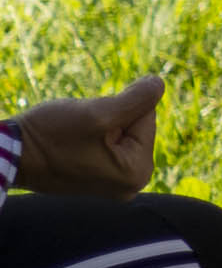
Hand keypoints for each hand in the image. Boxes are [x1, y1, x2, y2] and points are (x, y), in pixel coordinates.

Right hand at [0, 79, 150, 200]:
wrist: (9, 155)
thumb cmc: (50, 136)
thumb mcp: (98, 113)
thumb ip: (137, 99)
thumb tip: (159, 83)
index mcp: (138, 172)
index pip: (146, 116)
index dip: (118, 109)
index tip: (90, 125)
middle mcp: (132, 184)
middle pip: (135, 125)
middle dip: (109, 118)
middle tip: (78, 133)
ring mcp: (114, 182)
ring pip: (118, 130)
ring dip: (97, 124)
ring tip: (72, 139)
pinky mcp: (97, 176)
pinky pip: (104, 142)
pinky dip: (89, 135)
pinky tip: (70, 146)